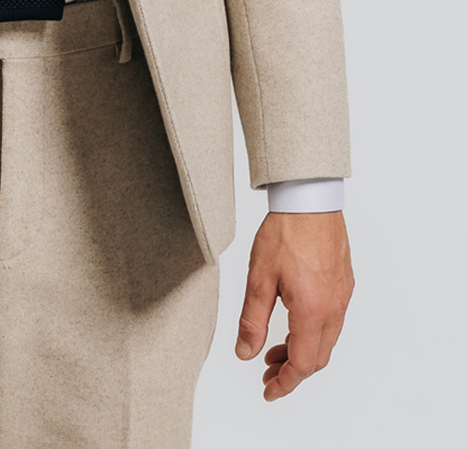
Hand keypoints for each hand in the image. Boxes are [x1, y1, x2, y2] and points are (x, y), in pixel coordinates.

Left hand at [236, 211, 353, 400]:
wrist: (310, 198)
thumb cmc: (286, 231)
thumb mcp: (259, 277)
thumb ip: (253, 319)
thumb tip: (245, 352)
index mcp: (313, 311)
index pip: (302, 364)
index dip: (285, 383)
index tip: (269, 390)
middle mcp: (333, 308)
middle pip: (316, 358)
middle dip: (291, 371)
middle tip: (267, 371)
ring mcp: (342, 296)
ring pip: (326, 341)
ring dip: (302, 352)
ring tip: (274, 349)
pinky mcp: (343, 284)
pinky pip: (332, 322)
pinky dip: (312, 334)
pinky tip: (293, 323)